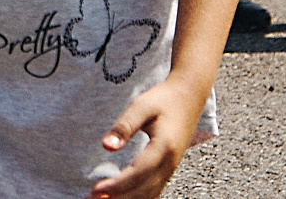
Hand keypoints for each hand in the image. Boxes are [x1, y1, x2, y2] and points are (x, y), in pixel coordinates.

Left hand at [87, 80, 202, 198]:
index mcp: (164, 147)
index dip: (117, 184)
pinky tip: (119, 197)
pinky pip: (153, 190)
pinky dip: (136, 197)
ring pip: (149, 194)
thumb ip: (124, 127)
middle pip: (143, 190)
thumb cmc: (163, 100)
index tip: (96, 190)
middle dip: (118, 197)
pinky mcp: (168, 169)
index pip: (139, 173)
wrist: (188, 97)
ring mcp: (171, 168)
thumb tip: (106, 147)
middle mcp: (170, 163)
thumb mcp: (141, 106)